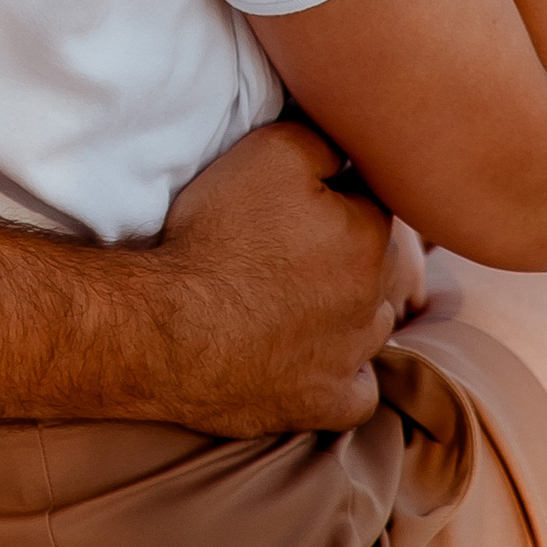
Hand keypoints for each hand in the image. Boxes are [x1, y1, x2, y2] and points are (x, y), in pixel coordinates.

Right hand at [138, 120, 421, 436]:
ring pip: (372, 325)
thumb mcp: (271, 151)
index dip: (337, 193)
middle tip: (294, 243)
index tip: (300, 197)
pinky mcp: (325, 403)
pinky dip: (345, 375)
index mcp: (369, 236)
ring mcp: (353, 358)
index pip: (371, 201)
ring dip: (348, 309)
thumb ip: (324, 142)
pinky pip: (359, 392)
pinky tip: (320, 359)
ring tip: (298, 296)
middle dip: (347, 250)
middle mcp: (375, 300)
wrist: (171, 327)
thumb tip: (350, 150)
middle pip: (376, 264)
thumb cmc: (219, 235)